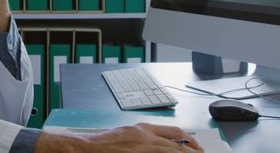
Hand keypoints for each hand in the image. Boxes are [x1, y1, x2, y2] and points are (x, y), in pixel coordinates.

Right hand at [35, 123, 203, 152]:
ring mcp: (142, 147)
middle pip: (179, 143)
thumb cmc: (100, 145)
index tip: (197, 149)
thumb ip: (143, 140)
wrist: (82, 148)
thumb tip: (162, 146)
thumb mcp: (125, 136)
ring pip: (173, 152)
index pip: (175, 132)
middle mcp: (145, 136)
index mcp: (142, 128)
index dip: (190, 141)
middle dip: (193, 152)